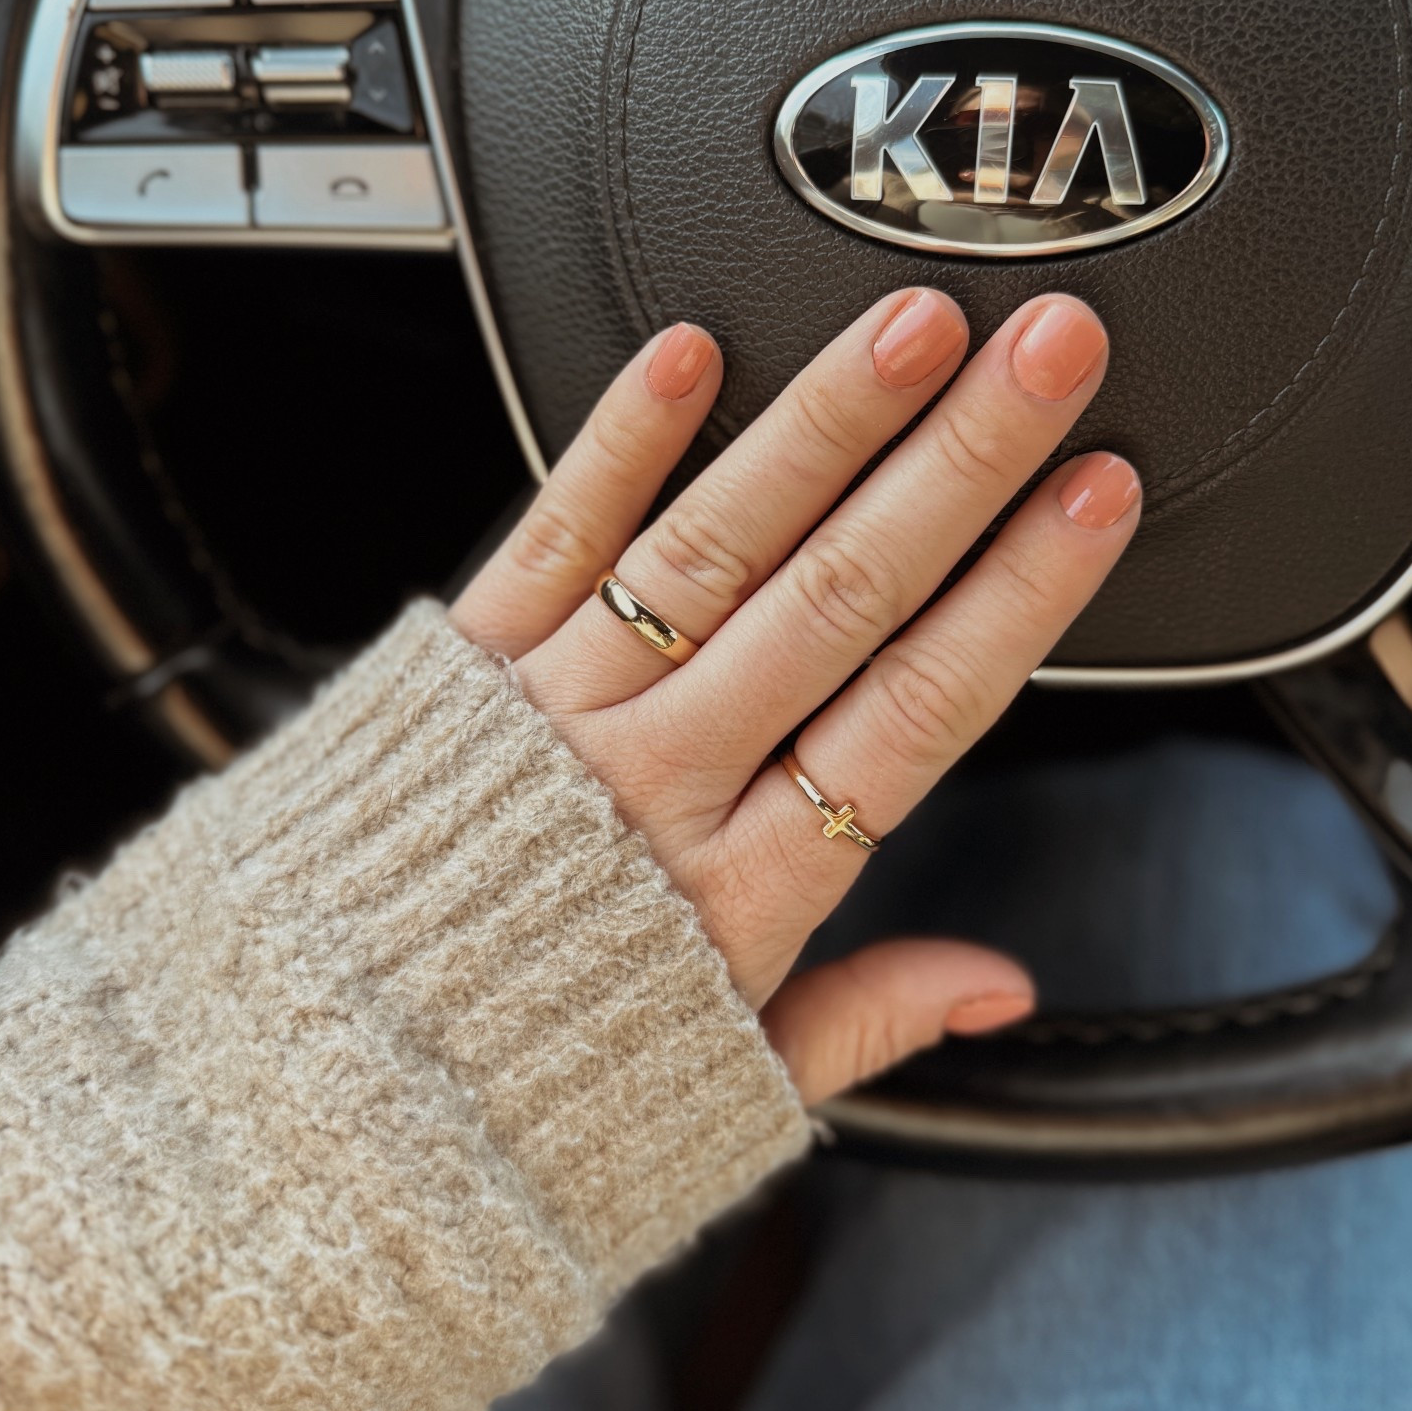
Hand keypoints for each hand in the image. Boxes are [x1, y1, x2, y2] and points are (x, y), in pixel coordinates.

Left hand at [450, 287, 1139, 1104]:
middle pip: (839, 595)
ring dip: (822, 425)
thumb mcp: (728, 1078)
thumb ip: (870, 1019)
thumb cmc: (530, 1071)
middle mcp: (659, 778)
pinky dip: (617, 442)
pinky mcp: (466, 664)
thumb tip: (999, 986)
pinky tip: (689, 355)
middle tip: (1044, 356)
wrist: (316, 1081)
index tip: (1095, 500)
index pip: (915, 711)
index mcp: (744, 886)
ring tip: (910, 328)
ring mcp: (560, 706)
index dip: (1018, 597)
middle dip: (960, 464)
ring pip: (713, 544)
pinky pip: (551, 536)